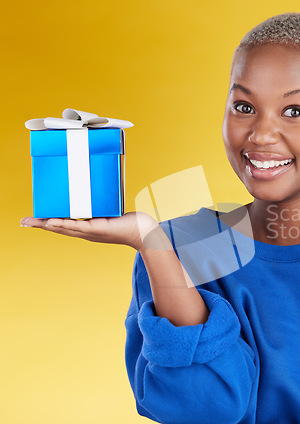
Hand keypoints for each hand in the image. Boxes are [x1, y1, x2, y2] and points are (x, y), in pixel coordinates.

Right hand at [20, 212, 162, 250]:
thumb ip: (103, 205)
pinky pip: (78, 226)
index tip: (33, 220)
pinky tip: (52, 222)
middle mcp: (87, 232)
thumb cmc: (131, 223)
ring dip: (47, 224)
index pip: (64, 226)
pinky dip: (64, 224)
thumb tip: (98, 191)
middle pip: (59, 228)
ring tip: (31, 222)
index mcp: (87, 229)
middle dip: (40, 225)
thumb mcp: (112, 212)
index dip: (48, 223)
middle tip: (22, 222)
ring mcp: (92, 232)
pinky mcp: (98, 229)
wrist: (144, 233)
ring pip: (65, 228)